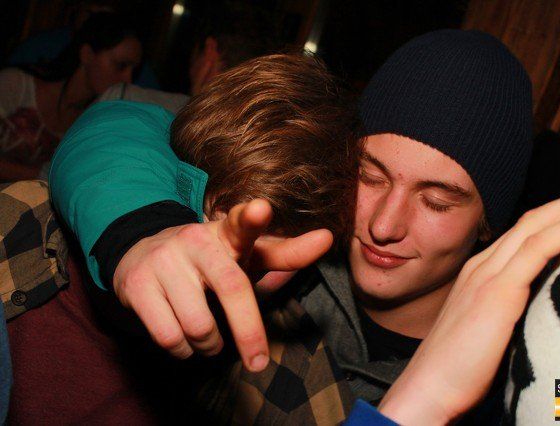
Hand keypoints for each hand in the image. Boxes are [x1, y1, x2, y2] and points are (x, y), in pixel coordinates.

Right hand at [113, 199, 332, 370]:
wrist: (142, 255)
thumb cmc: (211, 262)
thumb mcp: (245, 255)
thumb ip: (286, 252)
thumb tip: (328, 238)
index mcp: (226, 233)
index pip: (241, 223)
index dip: (252, 218)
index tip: (261, 209)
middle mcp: (195, 241)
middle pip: (232, 288)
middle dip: (250, 332)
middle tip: (259, 362)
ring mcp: (164, 261)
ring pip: (200, 325)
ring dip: (210, 345)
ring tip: (208, 337)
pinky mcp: (137, 285)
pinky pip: (170, 337)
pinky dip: (183, 350)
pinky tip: (183, 339)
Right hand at [378, 183, 559, 424]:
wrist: (428, 387)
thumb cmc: (457, 370)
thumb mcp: (485, 332)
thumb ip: (506, 313)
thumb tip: (537, 311)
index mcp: (477, 274)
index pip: (520, 236)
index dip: (552, 218)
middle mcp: (481, 267)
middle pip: (530, 222)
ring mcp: (487, 276)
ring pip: (536, 227)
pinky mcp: (498, 291)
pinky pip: (539, 249)